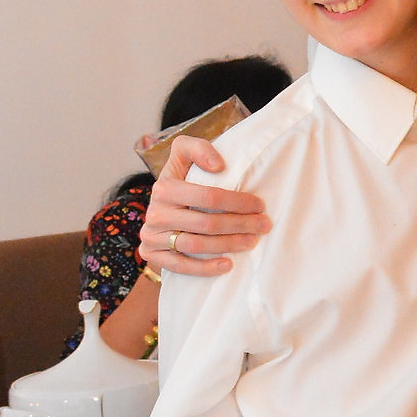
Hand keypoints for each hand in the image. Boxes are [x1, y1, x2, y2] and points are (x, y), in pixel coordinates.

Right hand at [137, 137, 271, 278]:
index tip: (259, 205)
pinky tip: (228, 265)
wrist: (160, 207)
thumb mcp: (184, 156)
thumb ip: (197, 148)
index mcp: (164, 187)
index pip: (209, 196)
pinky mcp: (152, 254)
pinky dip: (205, 268)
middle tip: (264, 225)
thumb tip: (218, 165)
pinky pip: (180, 266)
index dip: (238, 202)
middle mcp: (155, 212)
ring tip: (252, 242)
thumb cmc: (182, 181)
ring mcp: (151, 235)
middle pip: (206, 223)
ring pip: (196, 245)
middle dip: (240, 224)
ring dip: (229, 245)